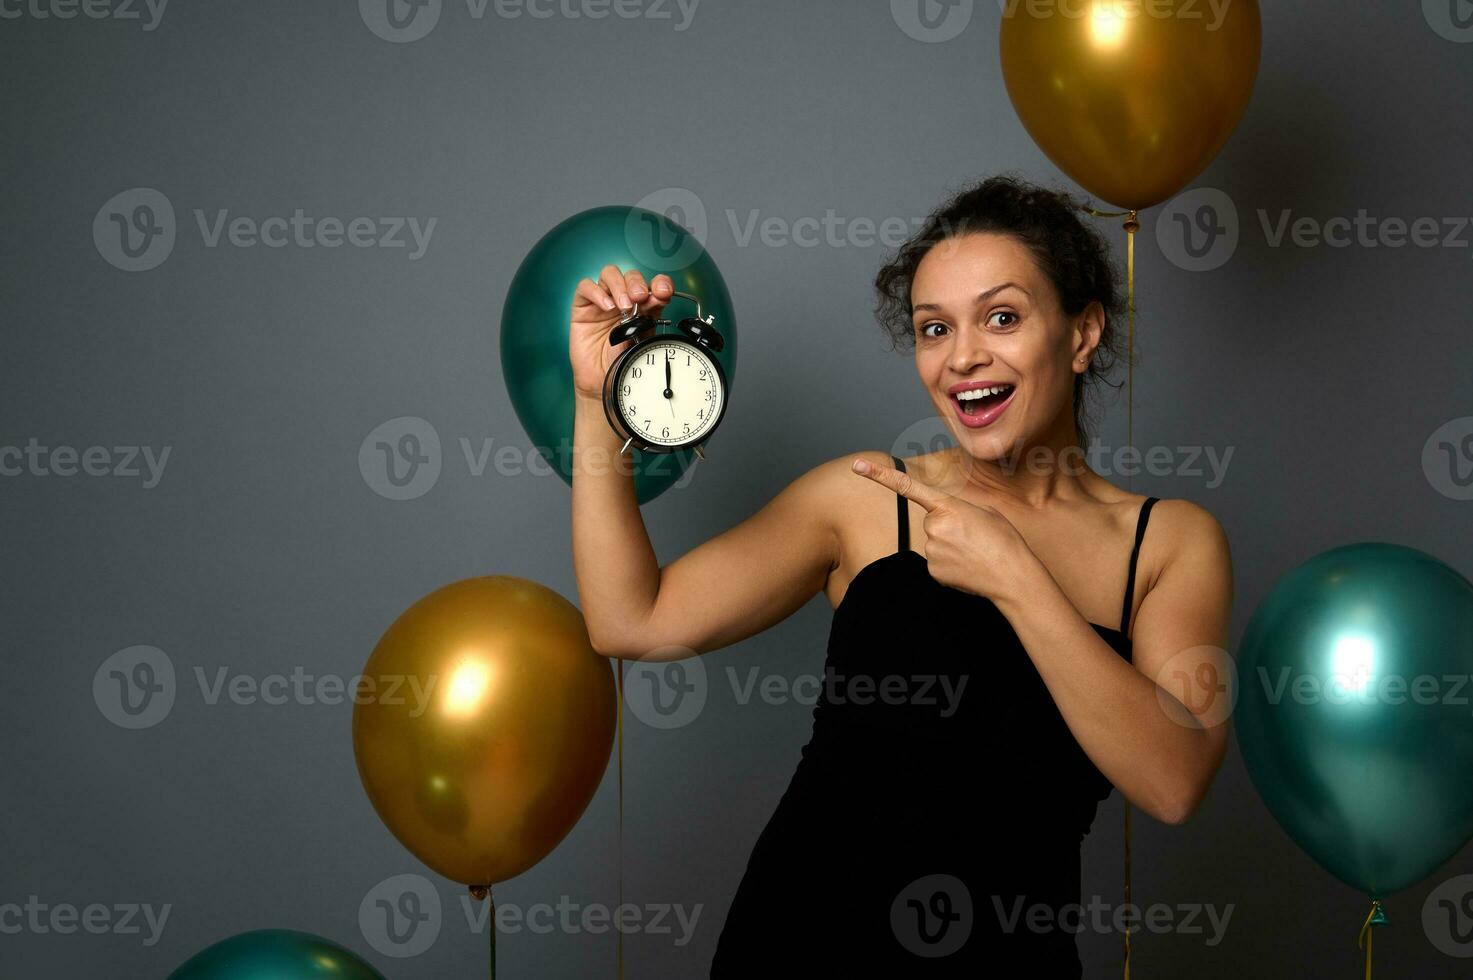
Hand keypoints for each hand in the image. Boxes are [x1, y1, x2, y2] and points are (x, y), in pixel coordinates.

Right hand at [569, 266, 674, 401]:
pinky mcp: (583, 307)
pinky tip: (607, 307)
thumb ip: (652, 317)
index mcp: (644, 305)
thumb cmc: (624, 361)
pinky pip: (586, 287)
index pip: (653, 283)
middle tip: (641, 297)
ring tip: (625, 305)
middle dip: (637, 283)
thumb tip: (660, 297)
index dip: (660, 282)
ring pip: (609, 274)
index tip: (664, 292)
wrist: (605, 380)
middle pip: (630, 275)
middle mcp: (624, 300)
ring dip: (619, 285)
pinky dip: (597, 292)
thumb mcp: (644, 338)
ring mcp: (603, 301)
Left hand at [851, 457, 1032, 599]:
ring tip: (973, 553)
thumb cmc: (1004, 541)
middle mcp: (934, 526)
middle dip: (947, 527)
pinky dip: (949, 563)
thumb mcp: (985, 513)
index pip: (907, 487)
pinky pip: (935, 562)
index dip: (879, 476)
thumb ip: (958, 510)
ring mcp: (931, 550)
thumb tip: (946, 523)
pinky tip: (966, 567)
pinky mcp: (932, 571)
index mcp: (948, 506)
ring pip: (933, 542)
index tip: (857, 466)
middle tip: (973, 538)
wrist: (1012, 576)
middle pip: (931, 521)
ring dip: (949, 546)